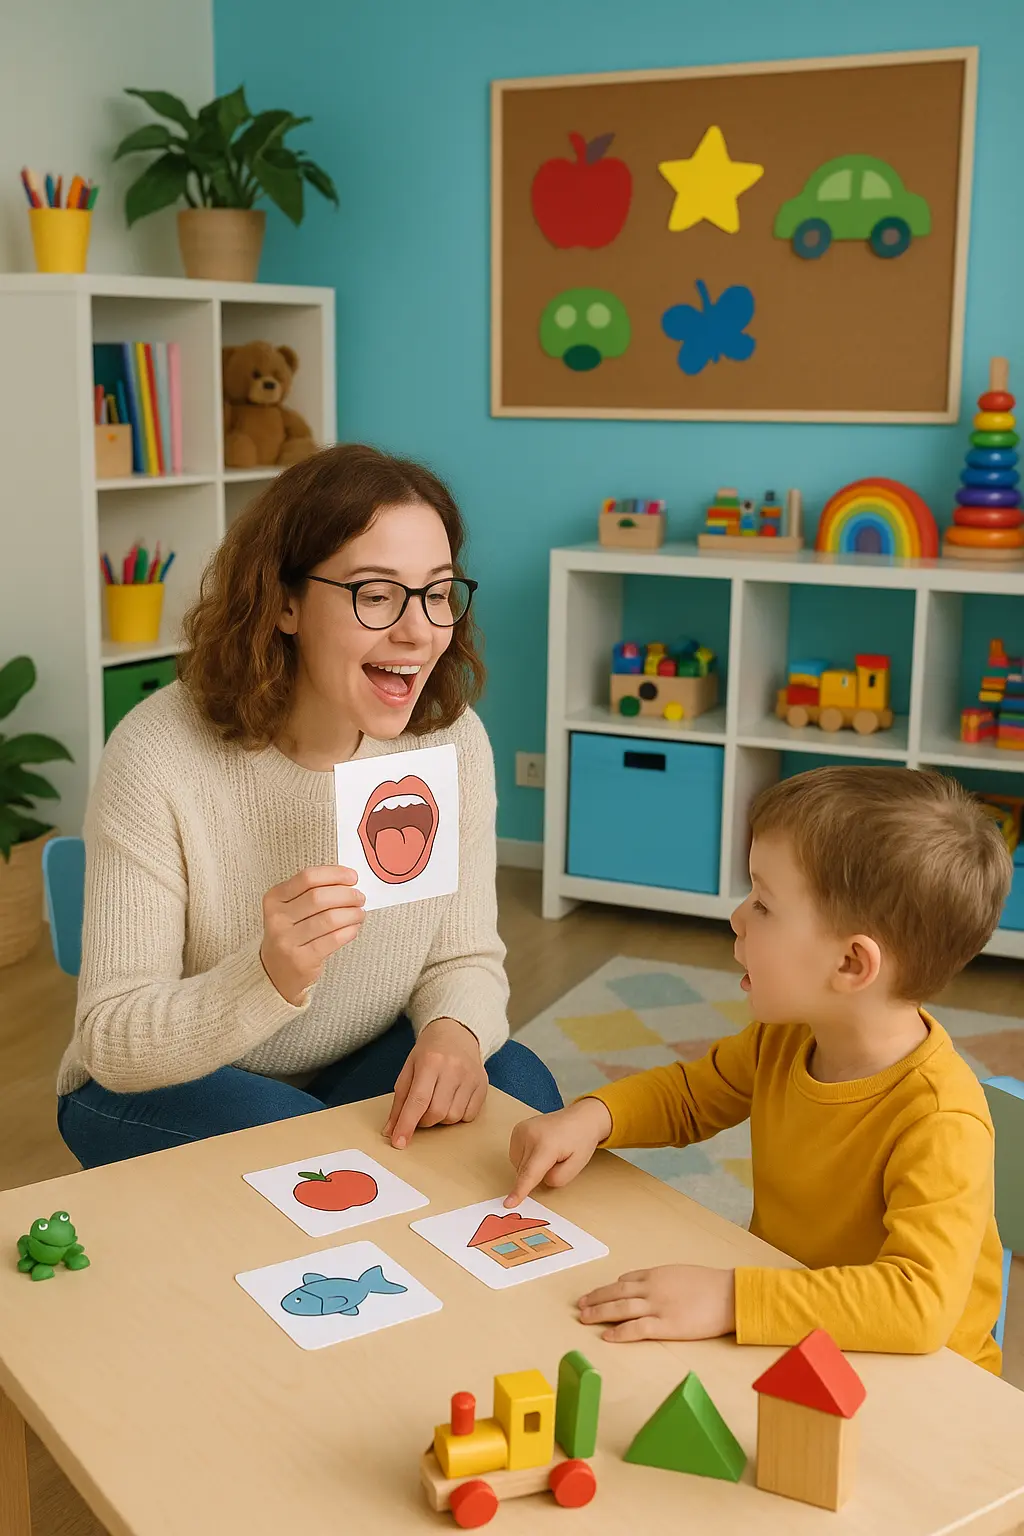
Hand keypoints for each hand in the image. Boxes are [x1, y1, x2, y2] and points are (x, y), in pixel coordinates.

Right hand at [260, 865, 365, 1005]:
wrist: (275, 971)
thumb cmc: (290, 934)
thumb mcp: (291, 909)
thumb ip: (313, 892)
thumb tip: (348, 882)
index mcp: (274, 898)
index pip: (308, 878)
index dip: (334, 874)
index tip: (352, 877)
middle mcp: (277, 918)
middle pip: (319, 897)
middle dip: (347, 895)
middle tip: (359, 897)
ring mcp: (286, 940)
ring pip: (329, 919)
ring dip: (352, 914)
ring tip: (359, 914)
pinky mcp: (301, 960)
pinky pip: (333, 939)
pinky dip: (349, 931)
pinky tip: (353, 928)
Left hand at [382, 1018, 486, 1148]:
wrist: (457, 1033)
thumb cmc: (429, 1052)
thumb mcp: (409, 1069)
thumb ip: (399, 1101)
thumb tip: (390, 1130)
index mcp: (431, 1061)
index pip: (418, 1100)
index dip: (407, 1124)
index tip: (398, 1142)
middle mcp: (454, 1068)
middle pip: (436, 1112)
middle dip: (424, 1121)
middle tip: (420, 1112)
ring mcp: (471, 1077)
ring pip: (453, 1117)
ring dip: (441, 1118)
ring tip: (437, 1101)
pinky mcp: (483, 1085)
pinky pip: (468, 1116)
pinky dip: (457, 1116)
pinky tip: (452, 1101)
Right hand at [505, 1098, 612, 1207]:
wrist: (580, 1118)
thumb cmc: (580, 1141)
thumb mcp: (577, 1166)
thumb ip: (557, 1179)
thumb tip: (537, 1180)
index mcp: (546, 1144)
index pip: (530, 1173)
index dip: (519, 1190)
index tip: (508, 1203)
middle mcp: (530, 1134)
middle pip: (524, 1171)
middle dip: (537, 1174)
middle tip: (556, 1160)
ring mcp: (521, 1130)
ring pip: (518, 1165)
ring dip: (530, 1167)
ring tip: (549, 1152)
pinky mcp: (517, 1129)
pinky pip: (516, 1155)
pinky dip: (526, 1158)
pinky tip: (540, 1149)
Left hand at [577, 1265, 735, 1342]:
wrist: (730, 1294)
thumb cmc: (711, 1284)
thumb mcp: (682, 1273)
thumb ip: (662, 1279)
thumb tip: (646, 1282)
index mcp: (657, 1275)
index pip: (626, 1280)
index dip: (608, 1289)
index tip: (597, 1294)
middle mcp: (652, 1288)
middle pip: (616, 1293)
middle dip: (596, 1299)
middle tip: (580, 1305)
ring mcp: (657, 1306)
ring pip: (621, 1308)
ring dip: (600, 1313)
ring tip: (585, 1318)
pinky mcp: (666, 1325)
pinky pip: (637, 1329)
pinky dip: (620, 1332)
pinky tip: (607, 1336)